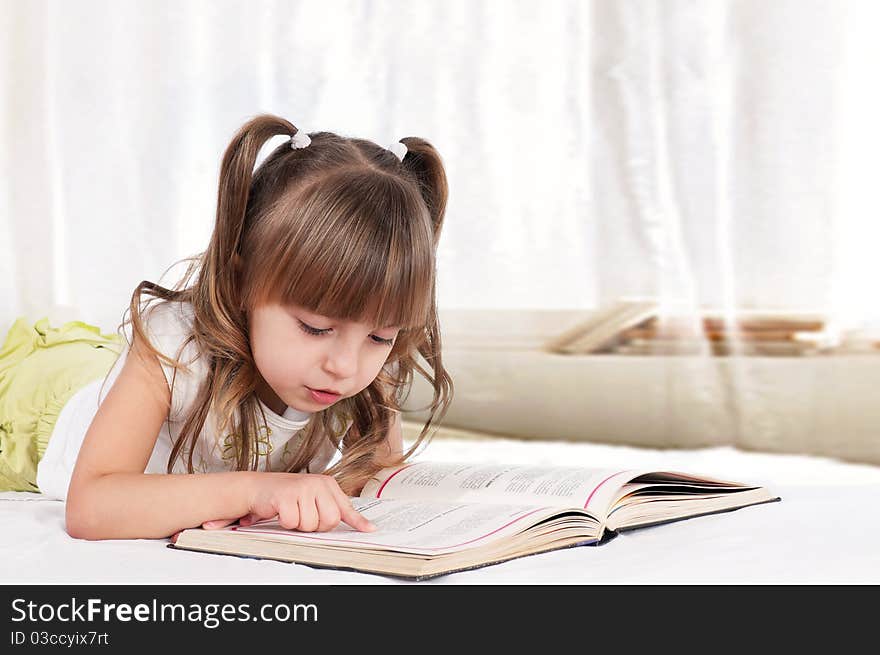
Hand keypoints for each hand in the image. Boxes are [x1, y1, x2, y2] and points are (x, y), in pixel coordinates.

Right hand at [245, 472, 375, 532]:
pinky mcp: (287, 495)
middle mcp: (318, 483)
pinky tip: (281, 510)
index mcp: (327, 484)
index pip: (346, 507)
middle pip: (330, 520)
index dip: (358, 521)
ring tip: (292, 510)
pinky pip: (293, 522)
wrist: (258, 488)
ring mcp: (303, 488)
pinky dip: (286, 522)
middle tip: (304, 515)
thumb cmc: (286, 496)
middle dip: (316, 525)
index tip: (370, 530)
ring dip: (298, 524)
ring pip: (311, 524)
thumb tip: (353, 524)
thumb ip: (330, 508)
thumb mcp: (312, 498)